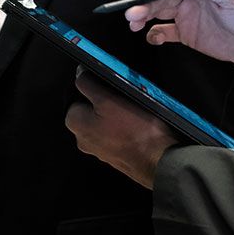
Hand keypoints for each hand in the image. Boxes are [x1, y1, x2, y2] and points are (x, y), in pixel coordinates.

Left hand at [66, 71, 177, 188]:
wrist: (158, 161)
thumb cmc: (132, 127)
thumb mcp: (109, 99)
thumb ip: (89, 85)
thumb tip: (78, 73)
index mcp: (75, 125)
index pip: (77, 98)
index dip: (92, 90)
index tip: (110, 87)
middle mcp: (82, 140)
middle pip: (90, 111)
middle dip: (105, 103)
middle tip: (125, 97)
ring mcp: (99, 150)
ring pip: (104, 123)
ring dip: (116, 115)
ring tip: (135, 111)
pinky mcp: (115, 156)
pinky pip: (115, 135)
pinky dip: (124, 129)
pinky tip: (138, 125)